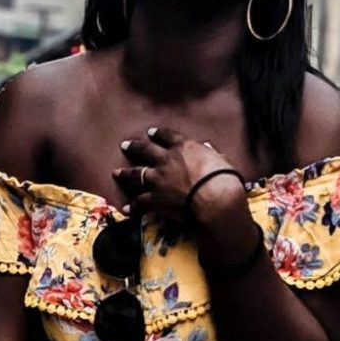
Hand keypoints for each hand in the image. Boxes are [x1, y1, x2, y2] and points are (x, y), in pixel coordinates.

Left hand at [114, 124, 245, 223]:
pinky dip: (132, 206)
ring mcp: (157, 179)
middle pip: (145, 150)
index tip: (152, 132)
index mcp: (184, 147)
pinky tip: (126, 208)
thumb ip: (211, 152)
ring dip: (125, 173)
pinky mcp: (154, 199)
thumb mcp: (221, 159)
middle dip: (134, 147)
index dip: (158, 134)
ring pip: (136, 174)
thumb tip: (207, 147)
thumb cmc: (223, 178)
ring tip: (116, 173)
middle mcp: (166, 160)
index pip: (167, 136)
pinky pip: (139, 202)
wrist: (214, 200)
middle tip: (125, 146)